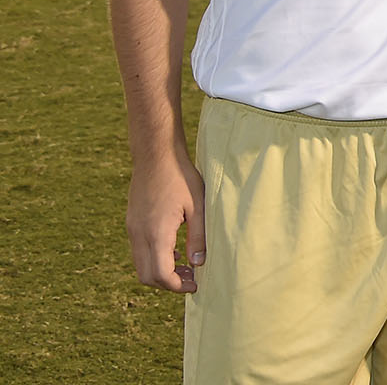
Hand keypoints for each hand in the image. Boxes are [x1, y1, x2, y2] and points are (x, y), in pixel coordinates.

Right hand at [127, 149, 205, 293]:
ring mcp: (132, 229)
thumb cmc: (181, 177)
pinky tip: (174, 249)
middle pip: (147, 276)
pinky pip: (139, 250)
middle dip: (168, 283)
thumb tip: (198, 263)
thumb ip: (198, 237)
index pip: (160, 275)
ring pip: (141, 265)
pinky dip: (154, 258)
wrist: (156, 155)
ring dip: (161, 271)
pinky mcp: (132, 222)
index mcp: (156, 233)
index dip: (177, 286)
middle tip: (192, 278)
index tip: (195, 284)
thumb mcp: (198, 206)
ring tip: (186, 264)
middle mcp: (139, 235)